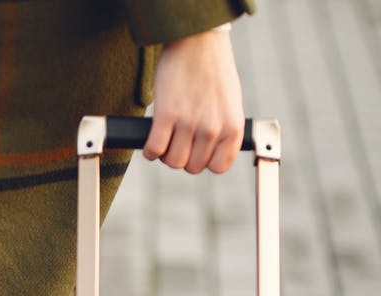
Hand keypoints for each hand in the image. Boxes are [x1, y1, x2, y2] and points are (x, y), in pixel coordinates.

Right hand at [144, 29, 243, 173]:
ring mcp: (188, 122)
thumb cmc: (214, 71)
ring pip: (172, 161)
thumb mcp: (230, 103)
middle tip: (178, 144)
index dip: (205, 162)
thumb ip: (223, 129)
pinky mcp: (165, 114)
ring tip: (165, 142)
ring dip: (165, 155)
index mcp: (232, 126)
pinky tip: (150, 143)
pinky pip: (154, 148)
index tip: (198, 152)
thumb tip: (208, 151)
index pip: (218, 167)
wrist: (198, 42)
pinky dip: (150, 151)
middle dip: (183, 158)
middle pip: (191, 167)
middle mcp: (213, 127)